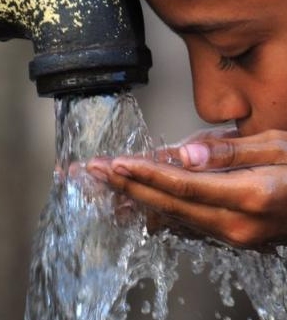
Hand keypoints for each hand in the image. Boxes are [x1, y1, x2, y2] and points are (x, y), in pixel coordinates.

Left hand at [87, 129, 286, 248]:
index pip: (183, 185)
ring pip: (173, 216)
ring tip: (107, 184)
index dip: (146, 174)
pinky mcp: (231, 236)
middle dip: (128, 187)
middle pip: (169, 204)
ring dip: (137, 199)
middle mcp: (236, 223)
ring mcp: (233, 235)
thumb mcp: (277, 147)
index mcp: (250, 195)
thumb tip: (185, 156)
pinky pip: (186, 223)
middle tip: (97, 172)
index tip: (116, 164)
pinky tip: (137, 203)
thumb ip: (229, 152)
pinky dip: (158, 211)